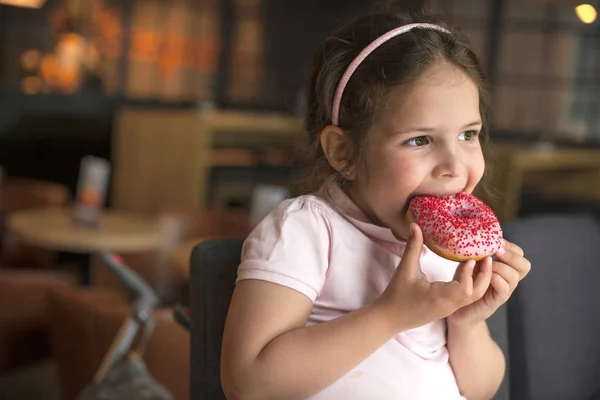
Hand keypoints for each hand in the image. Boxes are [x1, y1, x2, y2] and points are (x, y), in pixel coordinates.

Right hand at [375, 223, 491, 332]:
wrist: (389, 319)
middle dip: (484, 276)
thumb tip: (416, 225)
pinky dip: (471, 285)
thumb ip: (413, 247)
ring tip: (480, 262)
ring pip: (473, 297)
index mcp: (440, 297)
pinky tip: (467, 271)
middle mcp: (449, 305)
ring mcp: (449, 309)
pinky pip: (465, 298)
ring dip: (479, 280)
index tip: (470, 258)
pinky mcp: (446, 309)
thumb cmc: (396, 295)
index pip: (466, 288)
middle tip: (487, 257)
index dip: (470, 273)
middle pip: (477, 294)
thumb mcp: (404, 270)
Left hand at [447, 240, 530, 325]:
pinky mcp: (496, 301)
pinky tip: (488, 276)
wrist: (457, 309)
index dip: (511, 247)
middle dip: (511, 256)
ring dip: (501, 266)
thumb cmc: (464, 283)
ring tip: (488, 265)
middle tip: (497, 251)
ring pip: (514, 276)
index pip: (519, 254)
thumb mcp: (469, 263)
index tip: (498, 240)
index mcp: (504, 268)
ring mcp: (504, 291)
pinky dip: (497, 279)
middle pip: (525, 265)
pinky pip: (505, 289)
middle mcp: (508, 279)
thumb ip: (475, 253)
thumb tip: (475, 237)